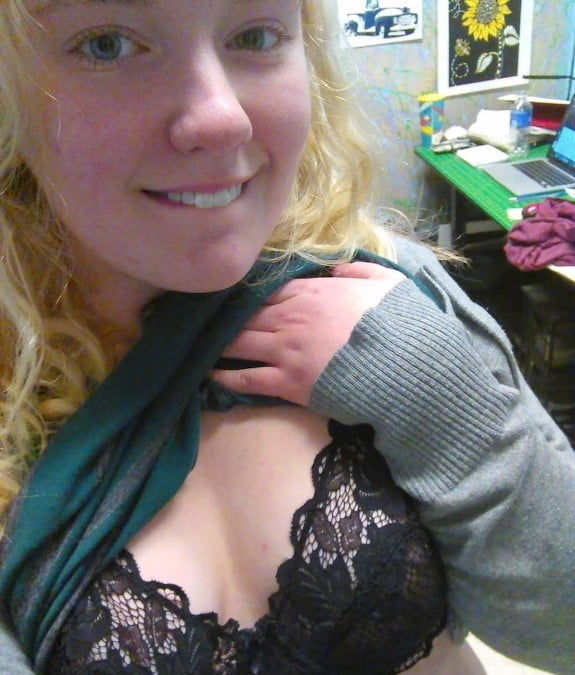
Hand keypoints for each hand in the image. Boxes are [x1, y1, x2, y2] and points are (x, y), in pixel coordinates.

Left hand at [210, 261, 404, 406]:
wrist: (403, 364)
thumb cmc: (398, 322)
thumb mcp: (385, 282)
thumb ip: (356, 271)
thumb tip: (335, 268)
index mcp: (312, 292)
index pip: (269, 290)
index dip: (251, 295)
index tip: (237, 298)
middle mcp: (290, 318)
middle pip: (248, 315)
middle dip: (228, 317)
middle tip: (207, 320)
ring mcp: (285, 351)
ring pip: (241, 342)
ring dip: (220, 342)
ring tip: (201, 344)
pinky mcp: (287, 382)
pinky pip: (248, 377)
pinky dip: (227, 375)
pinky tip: (209, 374)